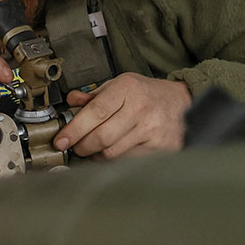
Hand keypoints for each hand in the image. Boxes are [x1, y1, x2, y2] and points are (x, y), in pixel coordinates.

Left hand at [52, 73, 191, 158]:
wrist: (182, 103)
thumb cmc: (148, 94)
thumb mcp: (122, 85)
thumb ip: (95, 95)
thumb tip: (72, 102)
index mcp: (128, 88)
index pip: (95, 111)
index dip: (75, 129)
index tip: (62, 140)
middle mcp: (140, 108)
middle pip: (102, 136)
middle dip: (82, 146)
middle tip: (75, 147)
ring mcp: (151, 129)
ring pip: (112, 152)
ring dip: (96, 155)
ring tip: (92, 150)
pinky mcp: (158, 146)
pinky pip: (127, 159)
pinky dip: (113, 159)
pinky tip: (112, 153)